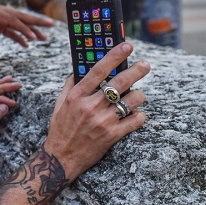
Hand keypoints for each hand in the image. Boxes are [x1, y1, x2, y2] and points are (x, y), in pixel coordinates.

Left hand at [0, 3, 53, 51]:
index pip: (11, 20)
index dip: (24, 29)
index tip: (35, 38)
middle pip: (19, 16)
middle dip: (36, 22)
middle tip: (52, 26)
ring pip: (17, 22)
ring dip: (30, 29)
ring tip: (44, 38)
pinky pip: (9, 28)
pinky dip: (18, 35)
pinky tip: (27, 43)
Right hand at [43, 43, 148, 179]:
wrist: (61, 158)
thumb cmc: (61, 129)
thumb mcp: (60, 104)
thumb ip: (70, 85)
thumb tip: (79, 68)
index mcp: (77, 96)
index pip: (98, 70)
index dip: (114, 56)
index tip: (127, 46)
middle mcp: (90, 106)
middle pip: (119, 83)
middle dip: (137, 71)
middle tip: (145, 65)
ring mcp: (102, 121)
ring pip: (131, 101)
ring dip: (139, 96)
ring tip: (137, 96)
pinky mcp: (112, 136)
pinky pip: (135, 121)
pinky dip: (140, 116)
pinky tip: (136, 114)